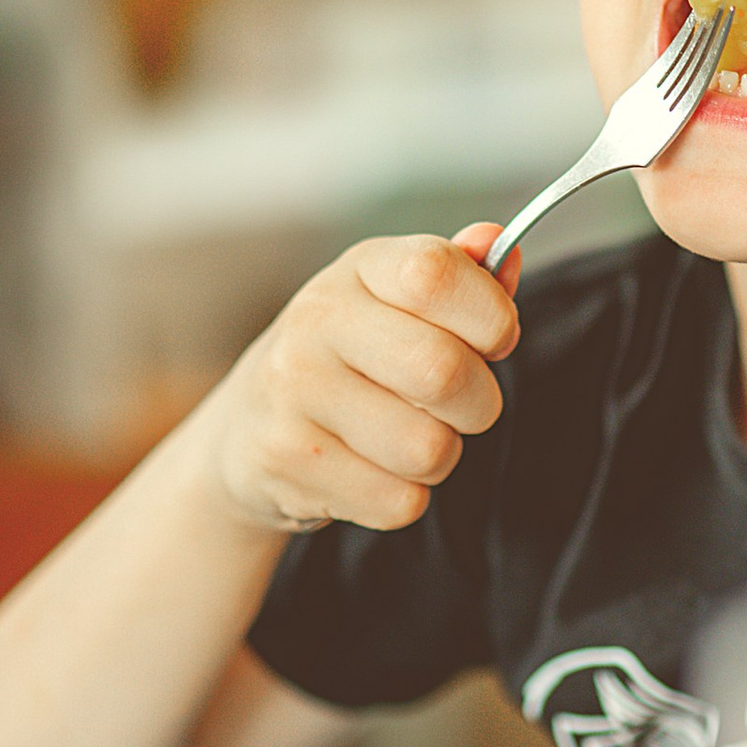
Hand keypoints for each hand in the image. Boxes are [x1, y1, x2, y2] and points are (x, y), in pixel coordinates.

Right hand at [208, 226, 521, 535]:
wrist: (244, 432)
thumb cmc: (345, 361)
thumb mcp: (395, 305)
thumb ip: (457, 278)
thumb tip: (501, 246)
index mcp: (359, 271)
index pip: (435, 274)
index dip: (490, 317)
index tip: (492, 341)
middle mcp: (316, 320)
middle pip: (443, 371)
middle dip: (477, 404)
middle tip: (458, 407)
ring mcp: (294, 391)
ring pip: (429, 448)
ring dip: (438, 458)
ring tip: (405, 440)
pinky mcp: (287, 460)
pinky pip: (400, 501)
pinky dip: (402, 498)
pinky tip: (368, 472)